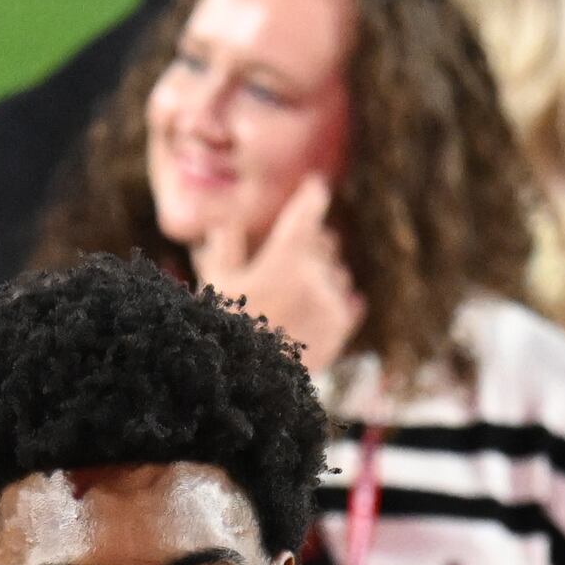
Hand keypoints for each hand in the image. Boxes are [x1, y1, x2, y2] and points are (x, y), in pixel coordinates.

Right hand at [193, 174, 360, 375]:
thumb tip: (225, 222)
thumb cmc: (227, 328)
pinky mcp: (342, 325)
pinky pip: (347, 302)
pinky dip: (335, 303)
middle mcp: (314, 274)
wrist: (251, 380)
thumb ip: (224, 247)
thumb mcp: (216, 285)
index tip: (316, 185)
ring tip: (296, 300)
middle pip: (325, 243)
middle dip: (312, 247)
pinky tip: (317, 310)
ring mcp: (331, 299)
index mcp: (285, 257)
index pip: (307, 211)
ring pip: (338, 274)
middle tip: (292, 263)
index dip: (312, 195)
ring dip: (324, 278)